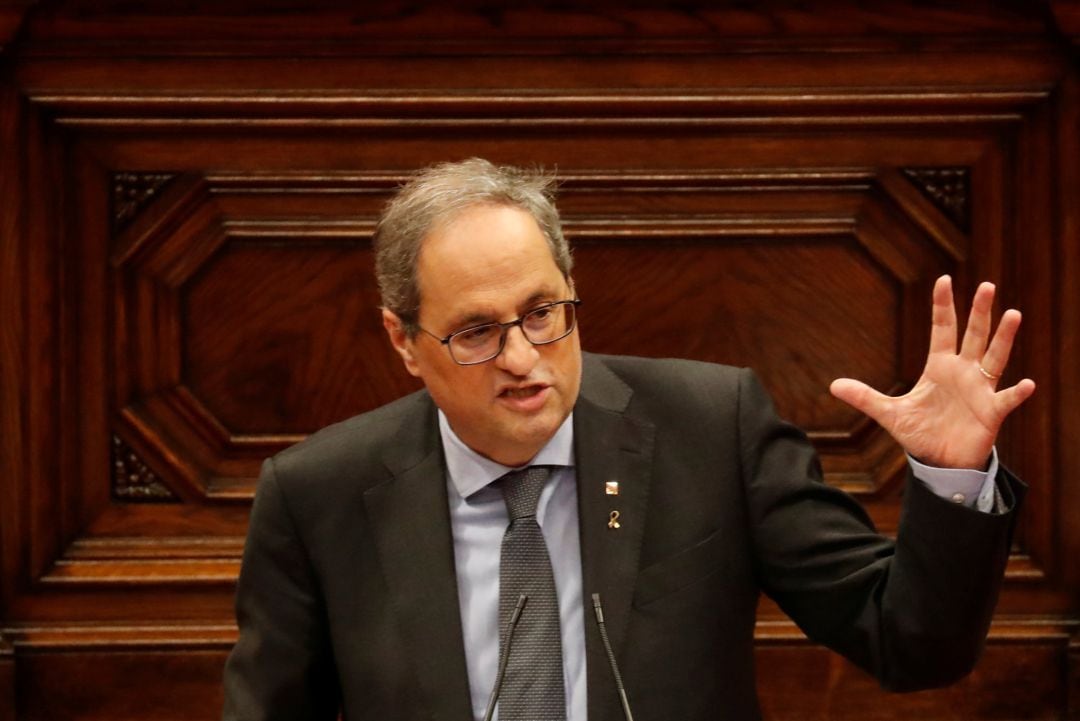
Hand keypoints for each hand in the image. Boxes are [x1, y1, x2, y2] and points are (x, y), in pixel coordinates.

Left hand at [829, 275, 1035, 468]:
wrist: (940, 461)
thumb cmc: (920, 433)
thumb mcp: (889, 414)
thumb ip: (865, 398)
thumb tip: (833, 385)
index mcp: (939, 367)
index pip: (943, 329)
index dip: (943, 306)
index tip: (944, 279)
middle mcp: (963, 372)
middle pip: (973, 335)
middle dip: (979, 312)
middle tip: (986, 286)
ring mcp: (980, 390)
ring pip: (995, 358)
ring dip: (1004, 338)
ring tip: (1013, 314)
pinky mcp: (992, 412)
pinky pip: (1007, 399)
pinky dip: (1016, 392)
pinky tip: (1027, 383)